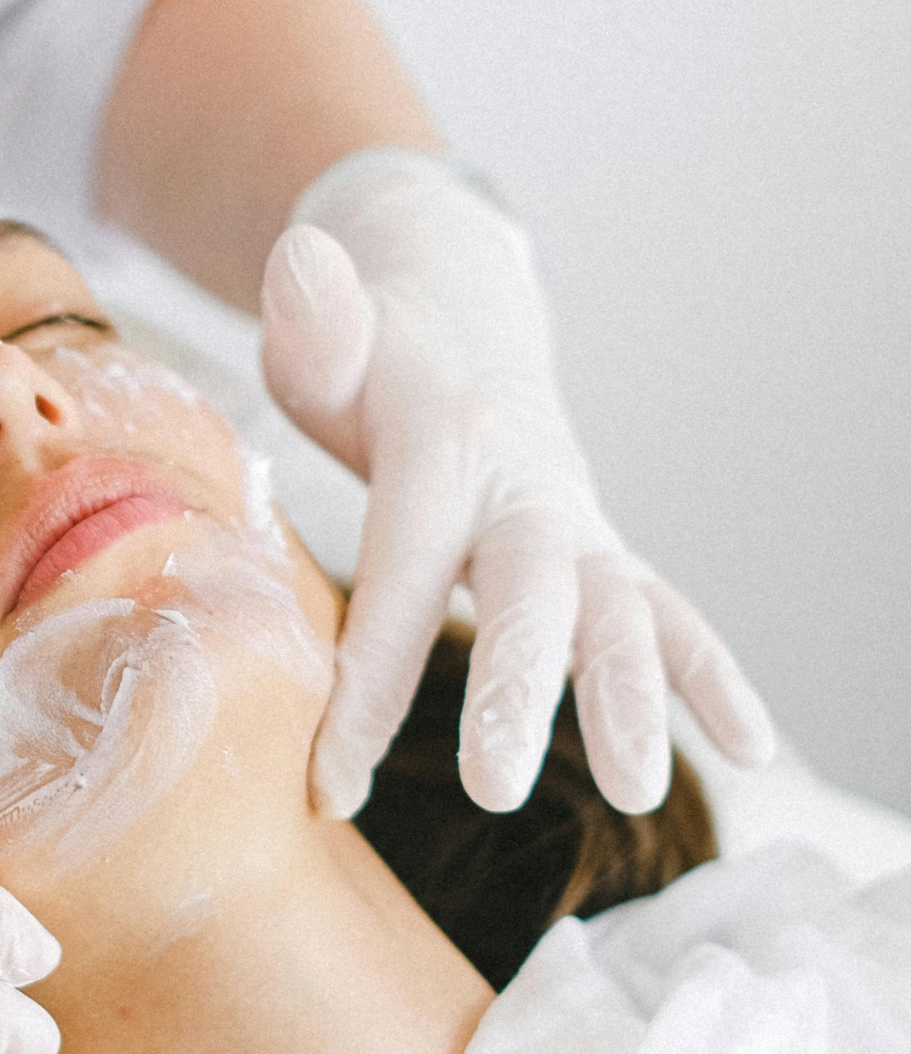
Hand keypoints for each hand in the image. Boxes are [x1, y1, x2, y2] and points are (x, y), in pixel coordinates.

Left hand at [259, 151, 775, 817]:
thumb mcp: (323, 330)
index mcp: (439, 447)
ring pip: (616, 610)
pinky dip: (710, 675)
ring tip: (639, 793)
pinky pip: (664, 613)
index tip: (329, 785)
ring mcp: (572, 519)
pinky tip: (753, 749)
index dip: (363, 684)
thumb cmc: (365, 353)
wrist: (455, 314)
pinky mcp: (598, 548)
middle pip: (527, 592)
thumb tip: (299, 260)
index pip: (397, 575)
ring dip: (632, 697)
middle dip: (516, 687)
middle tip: (494, 788)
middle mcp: (520, 486)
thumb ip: (315, 317)